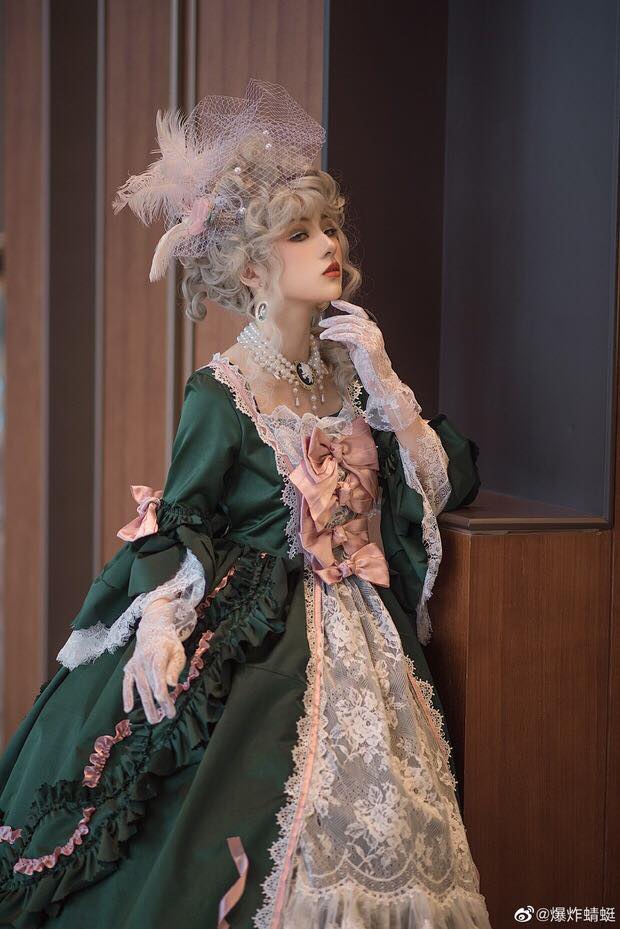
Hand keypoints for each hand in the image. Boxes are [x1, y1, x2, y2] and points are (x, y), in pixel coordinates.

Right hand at [122, 601, 185, 723]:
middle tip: (165, 716)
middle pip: (150, 683)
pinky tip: (128, 708)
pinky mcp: (130, 669)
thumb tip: (171, 685)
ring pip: (140, 687)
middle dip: (157, 702)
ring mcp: (135, 664)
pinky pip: (127, 684)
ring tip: (154, 719)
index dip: (160, 686)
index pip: (158, 671)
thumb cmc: (169, 645)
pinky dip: (126, 695)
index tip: (164, 701)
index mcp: (158, 652)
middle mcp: (144, 659)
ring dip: (146, 704)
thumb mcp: (178, 652)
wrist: (152, 631)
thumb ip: (175, 668)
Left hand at [318, 299, 394, 381]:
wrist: (380, 381)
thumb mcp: (357, 349)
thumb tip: (337, 331)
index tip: (333, 302)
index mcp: (372, 328)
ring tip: (322, 334)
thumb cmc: (368, 366)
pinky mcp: (369, 346)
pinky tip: (329, 337)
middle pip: (351, 318)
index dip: (346, 306)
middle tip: (321, 323)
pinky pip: (350, 336)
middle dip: (334, 320)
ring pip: (349, 326)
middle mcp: (373, 330)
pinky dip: (338, 335)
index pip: (358, 312)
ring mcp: (372, 337)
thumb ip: (350, 338)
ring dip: (333, 329)